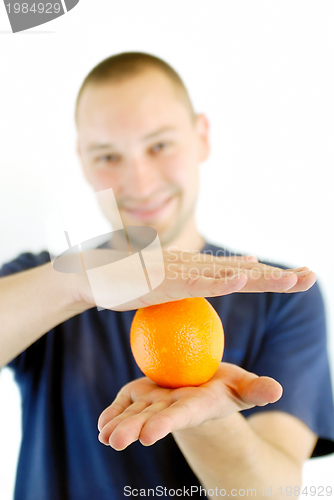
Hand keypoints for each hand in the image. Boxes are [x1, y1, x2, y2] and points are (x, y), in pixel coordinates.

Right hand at [72, 248, 315, 310]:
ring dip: (261, 278)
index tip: (302, 277)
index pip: (244, 273)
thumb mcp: (174, 280)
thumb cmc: (133, 281)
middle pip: (245, 272)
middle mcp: (196, 265)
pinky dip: (220, 282)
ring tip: (291, 280)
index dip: (273, 276)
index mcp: (200, 268)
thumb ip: (206, 277)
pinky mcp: (164, 281)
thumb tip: (241, 267)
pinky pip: (196, 284)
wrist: (97, 275)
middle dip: (279, 276)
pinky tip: (243, 278)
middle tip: (312, 276)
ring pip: (227, 277)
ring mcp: (181, 272)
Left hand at [97, 363, 281, 450]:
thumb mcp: (242, 386)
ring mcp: (155, 402)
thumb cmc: (225, 387)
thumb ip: (256, 389)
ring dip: (118, 424)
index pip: (181, 415)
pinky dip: (113, 411)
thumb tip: (276, 390)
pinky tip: (103, 423)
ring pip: (134, 413)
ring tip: (104, 436)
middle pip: (152, 418)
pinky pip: (125, 403)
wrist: (201, 388)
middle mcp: (172, 407)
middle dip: (134, 429)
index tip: (149, 435)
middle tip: (115, 441)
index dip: (166, 423)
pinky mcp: (141, 394)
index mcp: (196, 406)